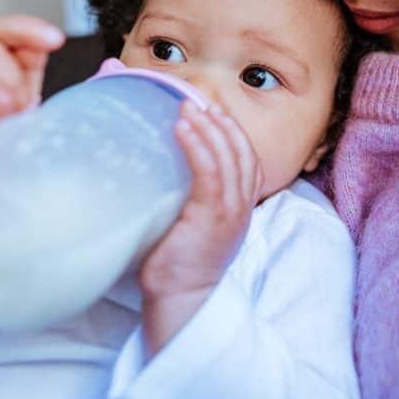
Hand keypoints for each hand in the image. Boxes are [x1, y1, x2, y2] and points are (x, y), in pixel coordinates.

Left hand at [138, 101, 263, 354]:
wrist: (180, 299)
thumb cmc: (176, 262)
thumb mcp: (187, 220)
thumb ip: (182, 192)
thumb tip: (153, 160)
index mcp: (239, 206)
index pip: (246, 157)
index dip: (231, 130)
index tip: (211, 110)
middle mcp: (241, 205)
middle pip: (241, 150)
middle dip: (221, 121)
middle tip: (198, 99)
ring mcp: (230, 211)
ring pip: (228, 157)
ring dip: (209, 127)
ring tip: (189, 106)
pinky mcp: (212, 218)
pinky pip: (210, 174)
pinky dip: (199, 147)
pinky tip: (183, 129)